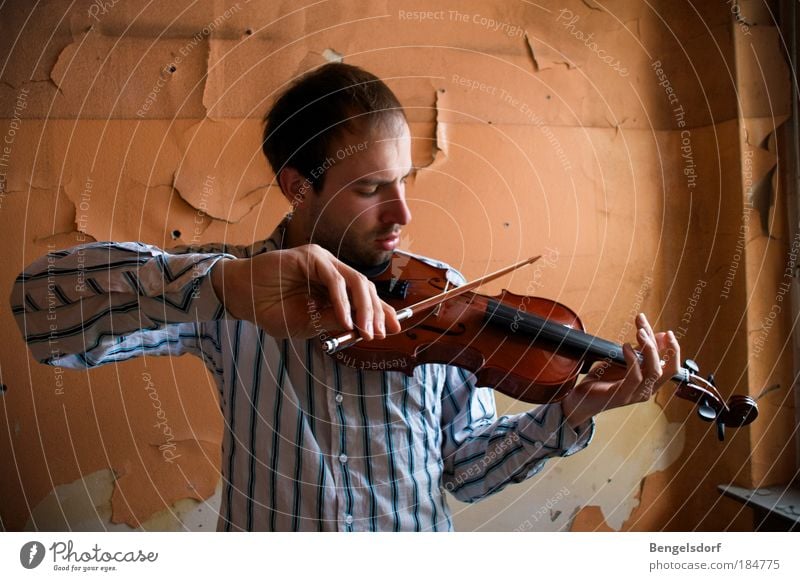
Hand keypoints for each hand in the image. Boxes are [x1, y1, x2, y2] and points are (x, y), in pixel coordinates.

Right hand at [210, 244, 400, 339]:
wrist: (241, 297)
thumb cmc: (271, 309)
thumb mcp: (307, 324)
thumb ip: (332, 322)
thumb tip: (361, 327)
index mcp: (333, 285)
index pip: (364, 296)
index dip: (380, 311)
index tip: (393, 329)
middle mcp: (332, 270)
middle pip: (365, 287)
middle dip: (375, 312)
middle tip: (378, 334)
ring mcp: (321, 261)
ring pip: (354, 281)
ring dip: (363, 308)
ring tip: (365, 330)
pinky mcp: (309, 257)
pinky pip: (334, 279)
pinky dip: (342, 301)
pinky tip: (345, 319)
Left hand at [560, 313, 680, 428]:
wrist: (581, 399)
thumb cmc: (602, 380)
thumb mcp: (623, 361)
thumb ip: (640, 351)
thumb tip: (657, 335)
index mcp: (650, 383)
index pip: (671, 366)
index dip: (673, 349)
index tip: (666, 332)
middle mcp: (647, 390)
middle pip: (667, 368)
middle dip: (664, 345)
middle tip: (647, 327)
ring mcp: (636, 395)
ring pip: (654, 371)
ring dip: (649, 348)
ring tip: (639, 332)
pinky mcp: (622, 396)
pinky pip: (635, 377)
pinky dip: (633, 359)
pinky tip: (626, 347)